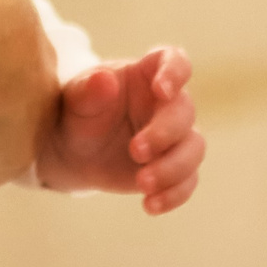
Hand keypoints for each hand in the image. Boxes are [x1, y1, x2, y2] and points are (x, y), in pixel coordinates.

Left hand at [37, 48, 204, 213]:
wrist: (72, 151)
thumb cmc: (78, 113)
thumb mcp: (75, 100)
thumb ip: (89, 90)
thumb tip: (105, 80)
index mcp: (148, 74)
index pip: (175, 61)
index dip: (175, 73)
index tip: (162, 91)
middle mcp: (169, 103)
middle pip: (184, 113)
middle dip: (164, 134)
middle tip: (135, 151)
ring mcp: (175, 137)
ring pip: (193, 149)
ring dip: (173, 169)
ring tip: (142, 184)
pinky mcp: (173, 168)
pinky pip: (187, 181)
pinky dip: (174, 195)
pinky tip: (150, 205)